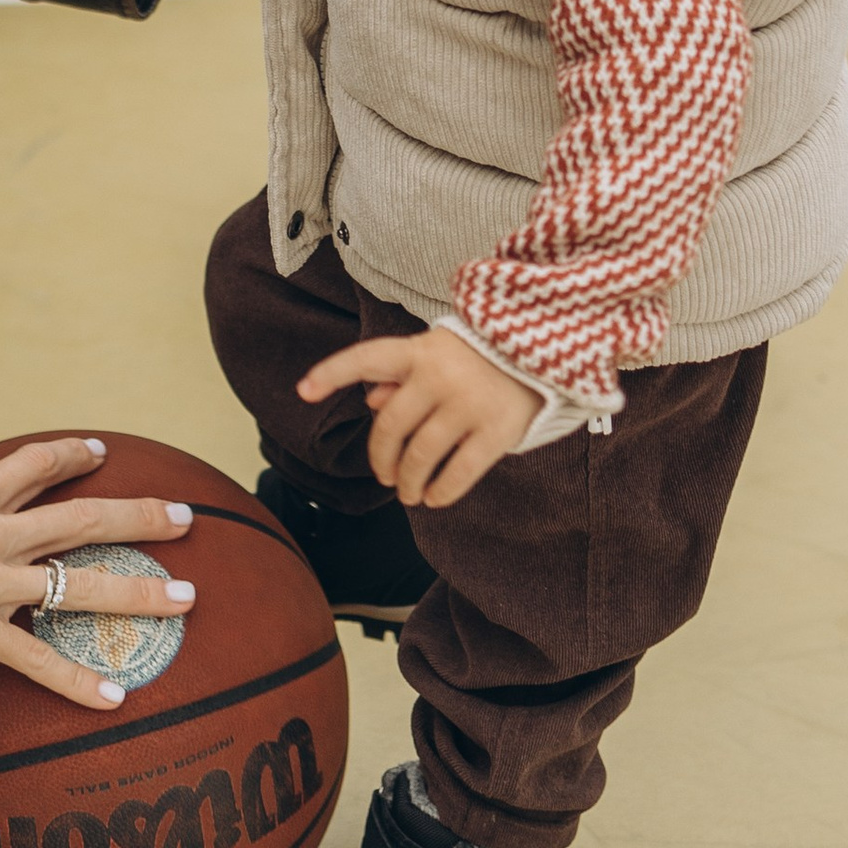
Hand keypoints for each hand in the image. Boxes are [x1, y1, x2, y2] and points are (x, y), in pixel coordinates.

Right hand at [0, 435, 195, 707]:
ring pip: (79, 584)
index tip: (100, 451)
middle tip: (185, 517)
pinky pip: (37, 659)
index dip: (69, 455)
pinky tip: (113, 698)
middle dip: (139, 517)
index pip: (32, 464)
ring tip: (186, 599)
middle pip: (83, 518)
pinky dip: (75, 682)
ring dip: (137, 591)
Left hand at [299, 327, 540, 508]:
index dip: (332, 373)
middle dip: (381, 460)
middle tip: (385, 476)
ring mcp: (468, 403)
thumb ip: (401, 374)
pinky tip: (434, 498)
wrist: (544, 349)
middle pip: (390, 427)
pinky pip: (459, 472)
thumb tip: (372, 402)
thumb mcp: (436, 351)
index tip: (302, 391)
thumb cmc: (477, 355)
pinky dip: (441, 492)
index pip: (365, 359)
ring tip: (408, 493)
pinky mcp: (497, 429)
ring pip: (420, 456)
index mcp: (418, 350)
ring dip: (408, 483)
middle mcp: (438, 375)